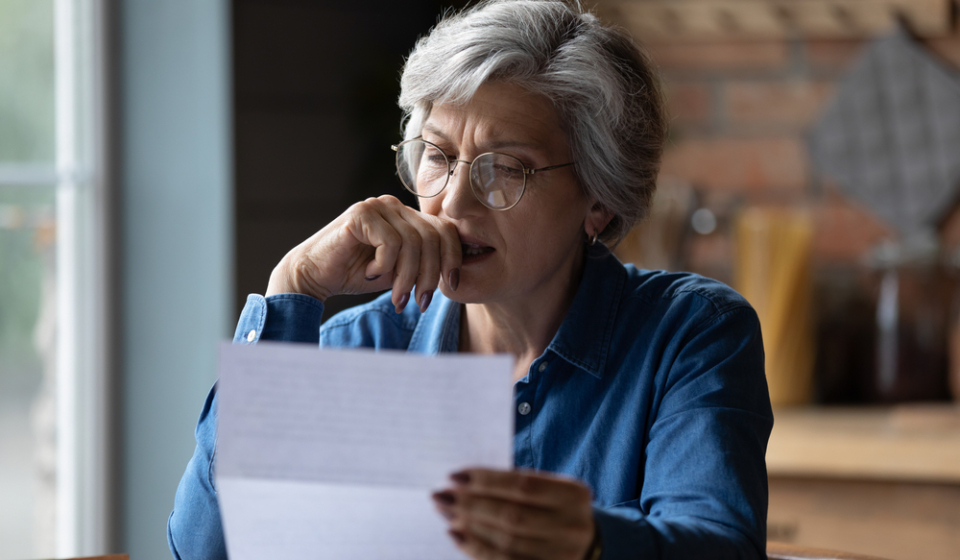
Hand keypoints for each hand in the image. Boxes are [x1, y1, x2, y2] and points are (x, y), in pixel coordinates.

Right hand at [265, 195, 461, 312]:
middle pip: (432, 237)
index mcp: (407, 216)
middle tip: (418, 301)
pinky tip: (370, 273)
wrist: (314, 276)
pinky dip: (384, 266)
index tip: (452, 286)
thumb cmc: (356, 274)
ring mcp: (377, 206)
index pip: (445, 230)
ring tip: (396, 296)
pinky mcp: (360, 214)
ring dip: (407, 277)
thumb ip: (424, 265)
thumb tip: (456, 276)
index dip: (452, 259)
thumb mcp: (400, 272)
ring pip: (413, 242)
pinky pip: (390, 243)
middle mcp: (394, 206)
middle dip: (429, 275)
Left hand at [432, 468, 595, 559]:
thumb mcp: (548, 491)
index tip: (454, 476)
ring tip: (445, 513)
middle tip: (441, 496)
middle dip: (470, 504)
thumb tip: (463, 484)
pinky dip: (477, 549)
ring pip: (506, 541)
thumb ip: (515, 487)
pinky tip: (457, 536)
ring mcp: (562, 554)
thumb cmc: (554, 510)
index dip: (486, 480)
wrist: (586, 546)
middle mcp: (571, 526)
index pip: (522, 484)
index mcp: (573, 495)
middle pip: (511, 515)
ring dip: (469, 526)